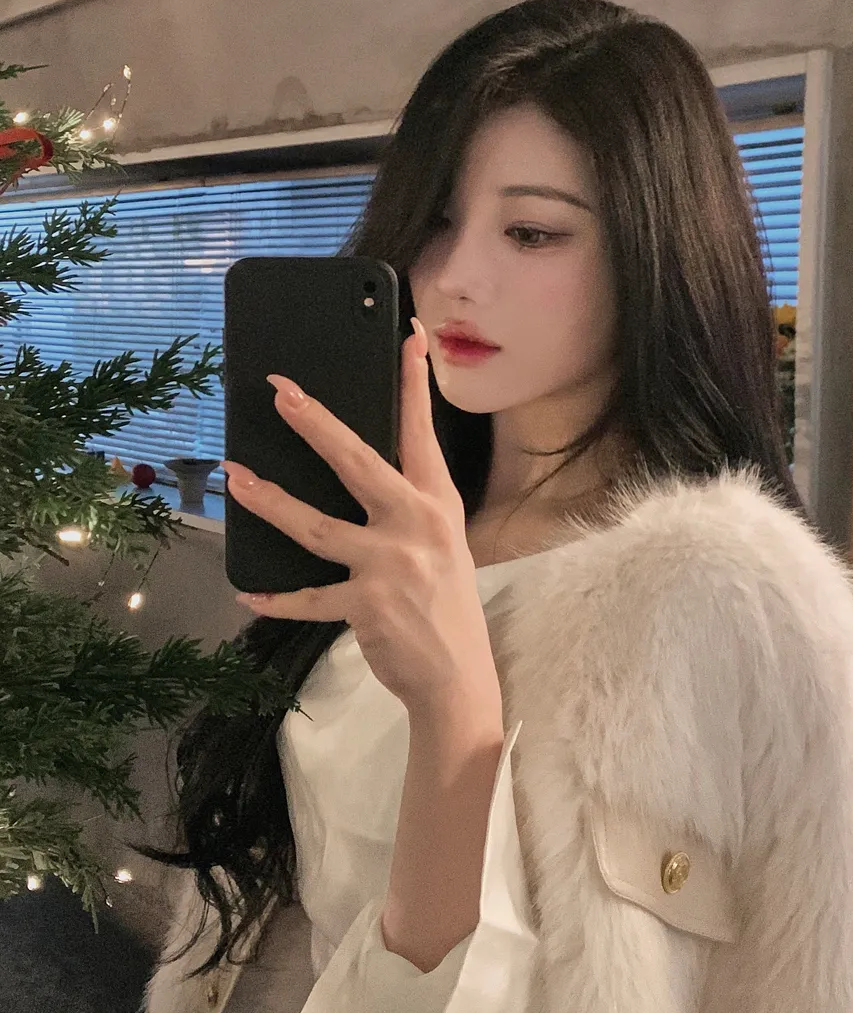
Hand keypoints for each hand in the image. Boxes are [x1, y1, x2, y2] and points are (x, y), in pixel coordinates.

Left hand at [221, 318, 501, 716]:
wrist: (458, 676)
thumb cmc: (445, 605)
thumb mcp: (441, 544)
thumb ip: (406, 508)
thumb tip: (353, 472)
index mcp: (438, 504)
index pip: (422, 433)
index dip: (414, 382)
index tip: (408, 336)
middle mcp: (416, 526)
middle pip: (358, 463)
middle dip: (316, 424)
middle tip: (280, 393)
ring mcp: (391, 565)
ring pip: (315, 525)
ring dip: (269, 501)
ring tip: (234, 478)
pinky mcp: (366, 604)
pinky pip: (308, 597)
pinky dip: (276, 597)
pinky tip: (247, 590)